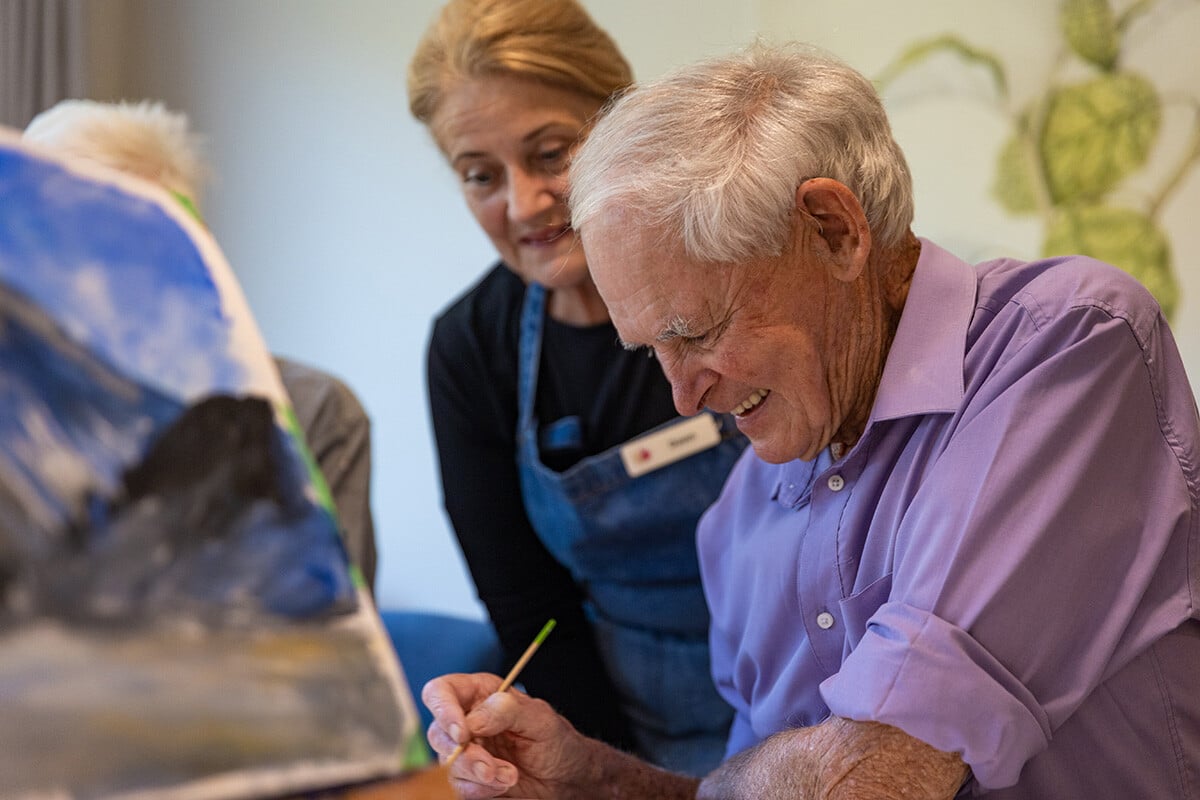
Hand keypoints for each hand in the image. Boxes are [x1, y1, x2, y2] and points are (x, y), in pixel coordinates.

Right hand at [422, 673, 590, 798]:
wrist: (565, 779)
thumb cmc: (556, 742)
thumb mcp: (540, 719)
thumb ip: (508, 710)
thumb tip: (474, 719)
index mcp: (479, 694)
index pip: (440, 692)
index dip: (443, 709)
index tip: (462, 733)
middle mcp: (465, 721)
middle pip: (438, 734)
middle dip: (465, 755)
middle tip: (491, 767)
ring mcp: (464, 752)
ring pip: (447, 764)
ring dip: (478, 775)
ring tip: (511, 775)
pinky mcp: (467, 780)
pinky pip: (457, 787)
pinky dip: (480, 790)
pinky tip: (503, 785)